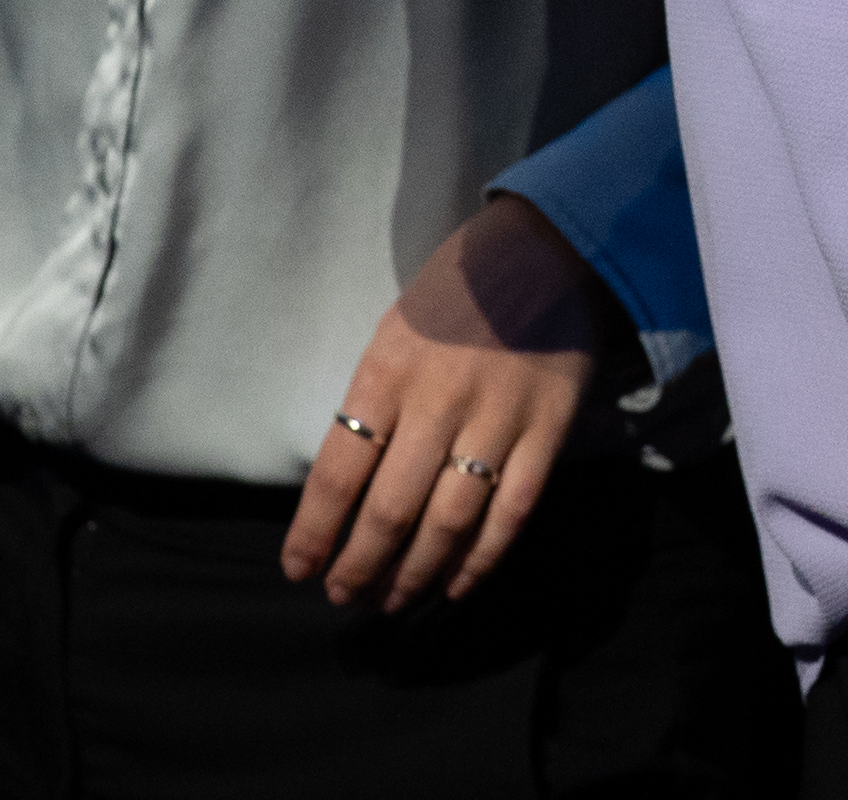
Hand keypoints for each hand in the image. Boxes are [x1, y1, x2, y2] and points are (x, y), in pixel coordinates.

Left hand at [283, 194, 605, 609]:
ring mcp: (499, 419)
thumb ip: (374, 404)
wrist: (548, 247)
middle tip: (344, 596)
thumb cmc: (457, 290)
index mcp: (388, 370)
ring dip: (416, 573)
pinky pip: (511, 513)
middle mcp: (439, 401)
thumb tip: (346, 491)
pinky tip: (457, 585)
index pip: (338, 472)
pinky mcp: (548, 431)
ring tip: (393, 600)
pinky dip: (482, 560)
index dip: (315, 532)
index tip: (299, 569)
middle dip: (359, 566)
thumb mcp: (394, 332)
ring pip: (449, 522)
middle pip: (389, 510)